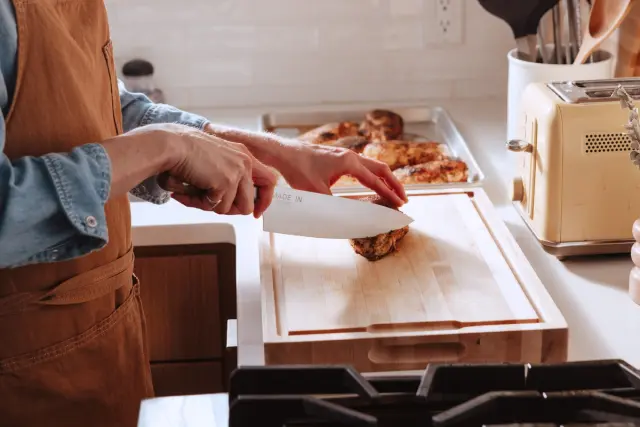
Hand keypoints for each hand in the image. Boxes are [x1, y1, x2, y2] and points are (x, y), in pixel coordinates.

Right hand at [103, 123, 276, 216]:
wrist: (170, 145)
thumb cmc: (183, 153)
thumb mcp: (214, 161)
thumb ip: (228, 178)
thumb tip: (234, 206)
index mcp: (243, 154)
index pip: (269, 180)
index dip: (263, 200)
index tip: (255, 212)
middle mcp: (244, 161)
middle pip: (249, 203)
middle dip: (228, 209)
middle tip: (207, 203)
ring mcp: (237, 172)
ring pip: (232, 208)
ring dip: (211, 206)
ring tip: (192, 193)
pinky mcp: (226, 182)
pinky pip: (217, 207)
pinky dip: (200, 203)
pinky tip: (187, 191)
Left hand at [273, 140, 407, 205]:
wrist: (285, 154)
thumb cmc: (299, 170)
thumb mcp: (317, 193)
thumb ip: (335, 205)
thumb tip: (349, 218)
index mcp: (349, 163)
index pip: (375, 180)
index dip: (389, 193)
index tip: (400, 204)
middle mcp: (350, 156)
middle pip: (381, 168)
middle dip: (394, 184)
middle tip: (404, 198)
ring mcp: (345, 155)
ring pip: (373, 165)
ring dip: (385, 178)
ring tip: (393, 192)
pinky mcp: (339, 158)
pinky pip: (363, 166)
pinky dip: (373, 175)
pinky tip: (373, 183)